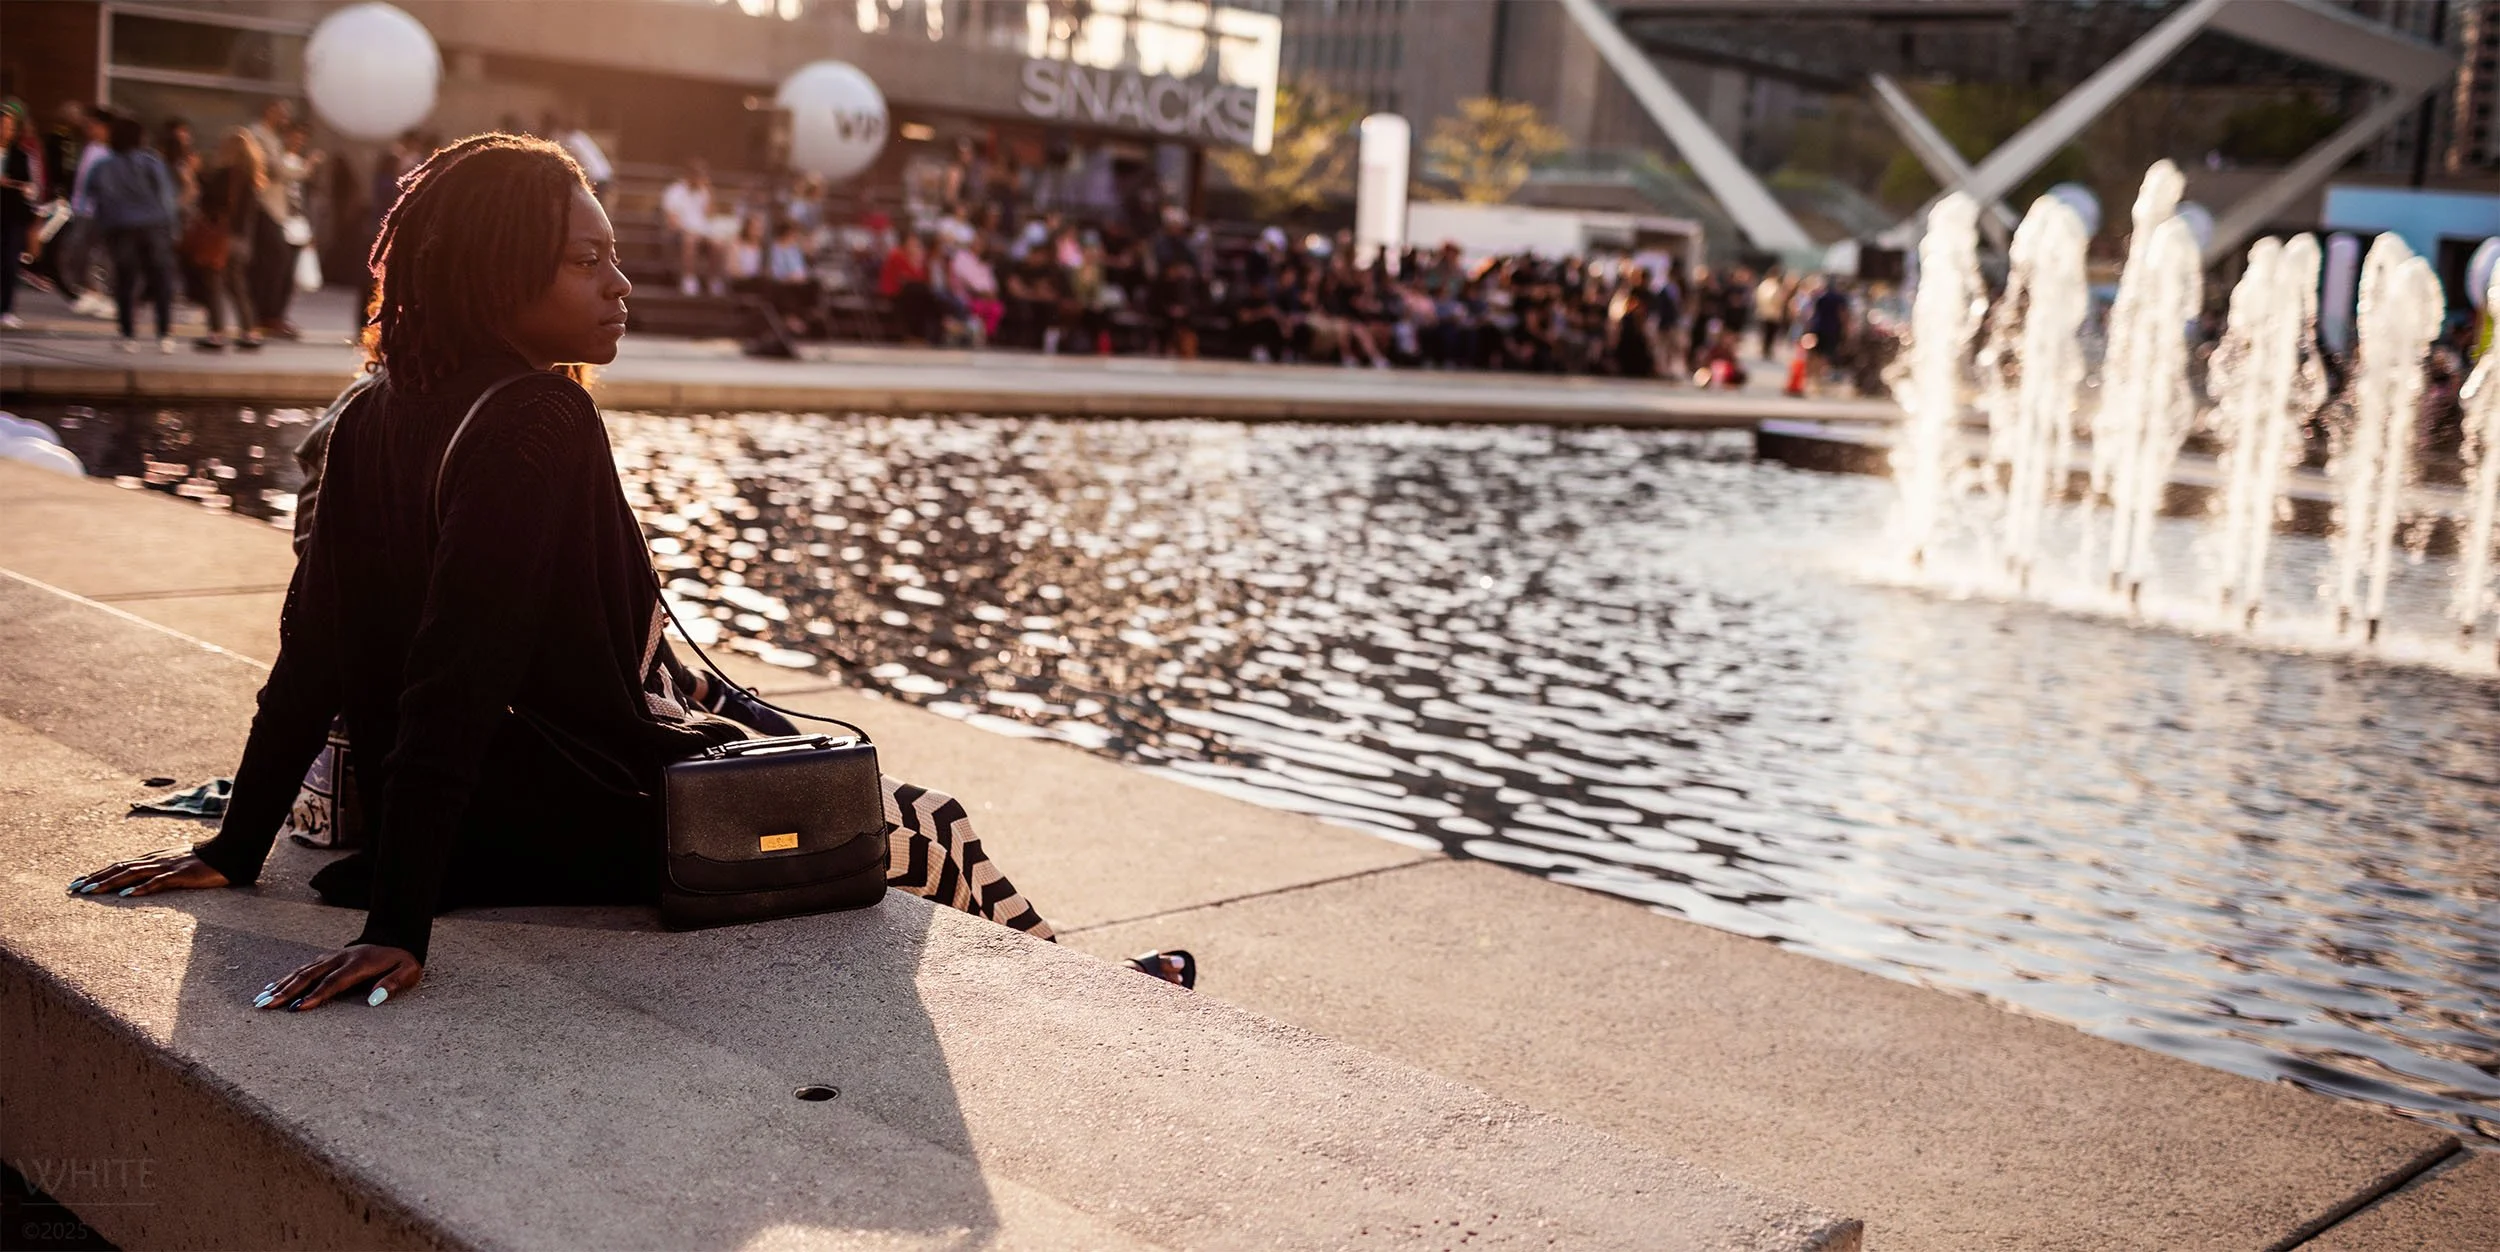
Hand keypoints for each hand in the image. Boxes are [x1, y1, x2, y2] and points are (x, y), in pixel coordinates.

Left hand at [69, 849, 228, 897]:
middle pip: (120, 868)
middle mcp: (156, 860)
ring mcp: (168, 866)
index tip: (81, 881)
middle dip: (96, 878)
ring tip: (91, 891)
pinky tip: (126, 895)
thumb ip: (163, 870)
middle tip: (75, 888)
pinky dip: (141, 888)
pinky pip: (158, 882)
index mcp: (155, 858)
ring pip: (132, 874)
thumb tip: (146, 880)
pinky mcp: (181, 874)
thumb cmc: (207, 860)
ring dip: (109, 883)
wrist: (230, 852)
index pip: (121, 865)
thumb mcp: (180, 863)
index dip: (100, 872)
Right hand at [256, 944, 420, 1011]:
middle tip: (267, 1006)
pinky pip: (303, 968)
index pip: (334, 982)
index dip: (316, 995)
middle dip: (287, 992)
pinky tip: (271, 988)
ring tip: (261, 1001)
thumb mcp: (409, 971)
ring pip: (302, 971)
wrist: (396, 937)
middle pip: (310, 976)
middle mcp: (340, 959)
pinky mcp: (326, 959)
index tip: (299, 1008)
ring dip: (281, 986)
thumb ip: (393, 983)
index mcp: (359, 964)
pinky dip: (285, 978)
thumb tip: (375, 1000)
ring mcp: (331, 957)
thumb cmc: (402, 961)